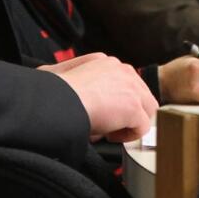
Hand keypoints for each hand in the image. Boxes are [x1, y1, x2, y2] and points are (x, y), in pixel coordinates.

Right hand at [43, 53, 157, 141]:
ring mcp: (130, 87)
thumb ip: (70, 75)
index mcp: (103, 61)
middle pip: (139, 93)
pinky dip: (129, 136)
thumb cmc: (52, 92)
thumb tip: (71, 86)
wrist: (58, 101)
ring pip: (146, 108)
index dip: (114, 101)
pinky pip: (143, 127)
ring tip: (111, 131)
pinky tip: (111, 136)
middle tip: (108, 124)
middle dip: (127, 111)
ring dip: (131, 122)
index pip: (122, 82)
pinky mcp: (134, 106)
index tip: (100, 111)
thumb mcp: (57, 73)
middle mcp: (120, 69)